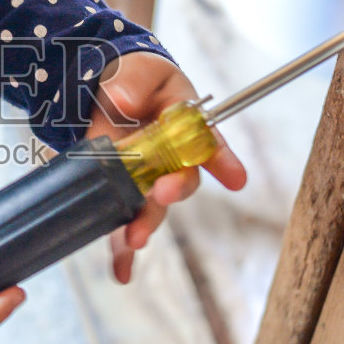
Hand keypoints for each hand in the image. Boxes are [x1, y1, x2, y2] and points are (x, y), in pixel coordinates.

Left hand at [85, 52, 247, 282]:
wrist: (107, 88)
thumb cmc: (137, 78)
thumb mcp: (138, 69)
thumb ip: (133, 83)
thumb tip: (125, 103)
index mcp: (186, 125)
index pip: (210, 144)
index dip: (224, 162)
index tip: (236, 179)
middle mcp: (171, 159)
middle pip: (181, 182)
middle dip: (174, 191)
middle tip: (163, 194)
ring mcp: (145, 179)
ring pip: (151, 208)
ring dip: (145, 225)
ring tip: (135, 240)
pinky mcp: (118, 192)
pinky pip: (120, 224)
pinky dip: (120, 252)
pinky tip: (121, 273)